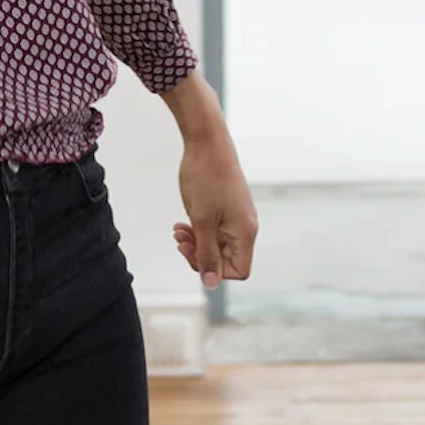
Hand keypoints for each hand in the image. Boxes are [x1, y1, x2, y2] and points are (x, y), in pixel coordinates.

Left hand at [171, 133, 257, 289]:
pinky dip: (200, 228)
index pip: (238, 271)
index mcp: (245, 232)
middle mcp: (246, 225)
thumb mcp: (202, 221)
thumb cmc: (205, 178)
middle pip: (227, 258)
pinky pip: (217, 227)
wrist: (207, 141)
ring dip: (197, 241)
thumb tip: (211, 283)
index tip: (192, 252)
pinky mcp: (229, 205)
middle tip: (179, 240)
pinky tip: (184, 222)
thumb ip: (206, 254)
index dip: (214, 269)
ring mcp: (238, 214)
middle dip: (200, 253)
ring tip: (177, 230)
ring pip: (219, 242)